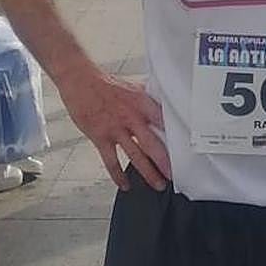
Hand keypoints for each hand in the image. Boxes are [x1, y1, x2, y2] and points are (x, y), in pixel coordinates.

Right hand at [59, 69, 169, 191]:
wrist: (80, 81)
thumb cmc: (106, 85)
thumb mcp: (132, 87)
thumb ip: (148, 98)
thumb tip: (164, 101)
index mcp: (142, 103)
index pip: (164, 122)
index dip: (176, 136)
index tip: (184, 149)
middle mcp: (131, 117)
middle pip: (152, 144)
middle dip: (165, 162)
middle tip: (174, 175)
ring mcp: (116, 129)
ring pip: (135, 156)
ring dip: (148, 172)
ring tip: (157, 184)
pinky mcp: (101, 137)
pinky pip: (111, 161)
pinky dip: (118, 175)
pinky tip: (125, 184)